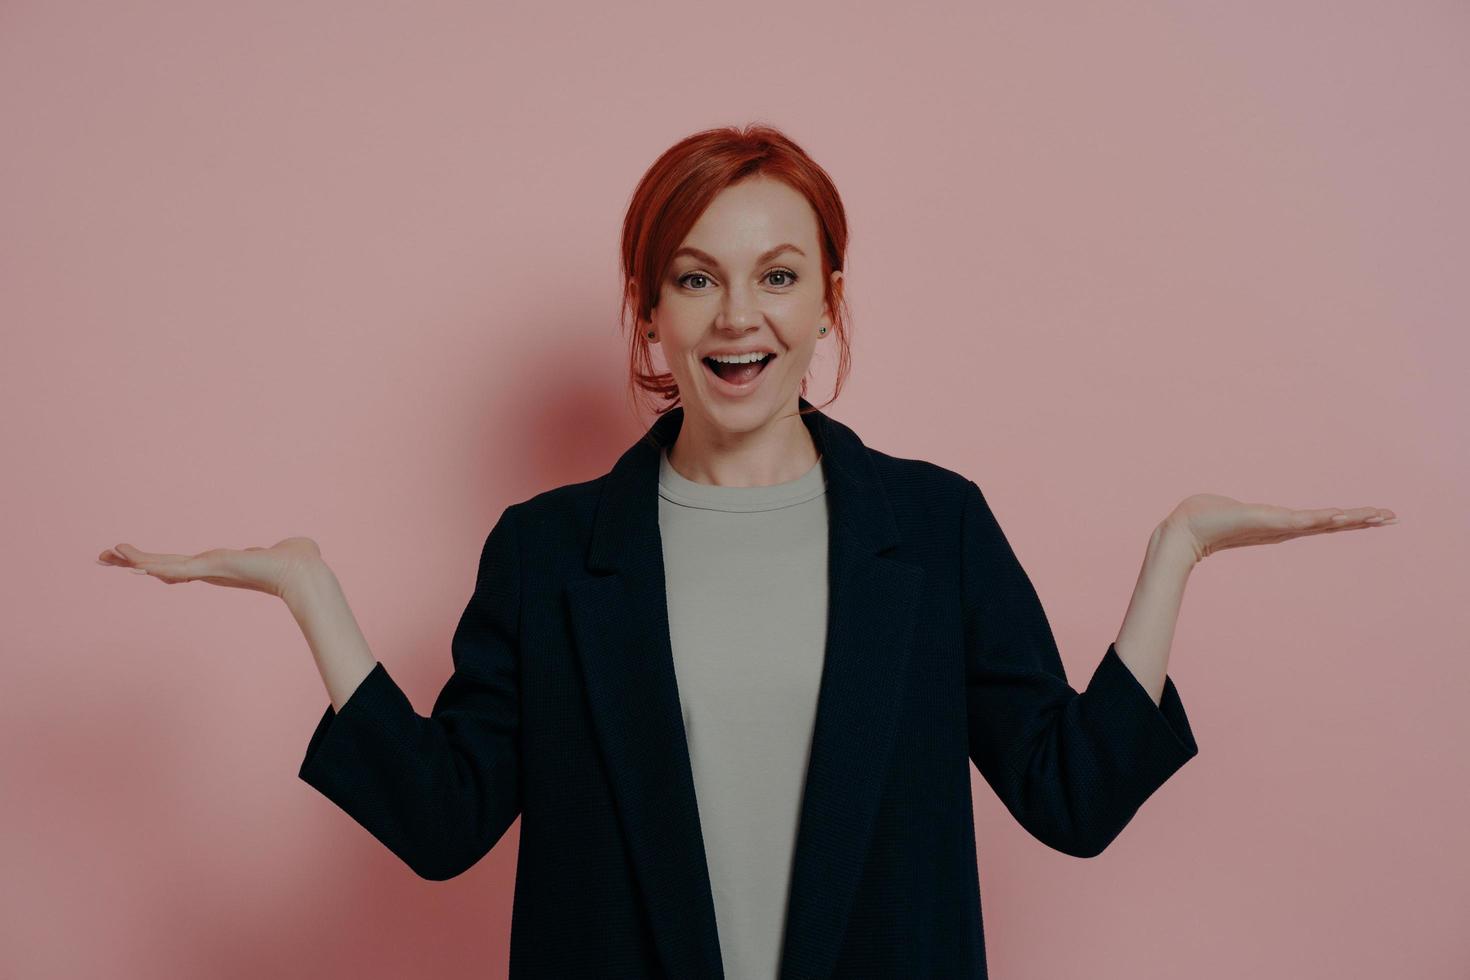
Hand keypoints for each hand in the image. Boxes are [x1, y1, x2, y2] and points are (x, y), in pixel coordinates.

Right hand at [96, 537, 324, 601]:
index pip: (184, 565)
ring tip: (107, 555)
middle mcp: (211, 569)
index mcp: (222, 565)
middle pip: (164, 566)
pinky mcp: (212, 568)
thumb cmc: (299, 561)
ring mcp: (209, 570)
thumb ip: (283, 548)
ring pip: (163, 565)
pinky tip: (132, 565)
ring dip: (134, 560)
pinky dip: (152, 564)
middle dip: (135, 562)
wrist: (304, 572)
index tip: (140, 566)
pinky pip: (175, 567)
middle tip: (106, 558)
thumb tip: (298, 546)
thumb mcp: (283, 550)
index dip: (160, 565)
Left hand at [1163, 493, 1397, 562]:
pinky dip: (1321, 518)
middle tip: (1393, 516)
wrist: (1185, 529)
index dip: (1349, 518)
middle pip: (1332, 522)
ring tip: (1379, 515)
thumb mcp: (1234, 511)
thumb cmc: (1205, 518)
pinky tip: (1341, 514)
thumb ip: (1242, 512)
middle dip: (1363, 520)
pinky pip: (1301, 520)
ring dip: (1352, 518)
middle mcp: (1284, 527)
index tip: (1375, 514)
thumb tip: (1236, 508)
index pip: (1322, 520)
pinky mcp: (1267, 523)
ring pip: (1323, 521)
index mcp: (1280, 524)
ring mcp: (1278, 527)